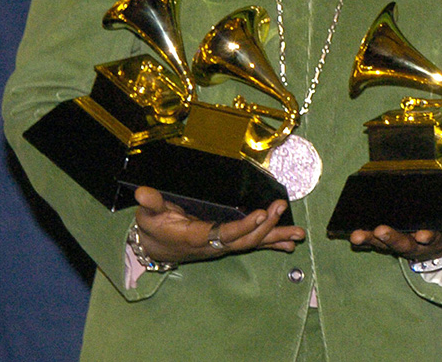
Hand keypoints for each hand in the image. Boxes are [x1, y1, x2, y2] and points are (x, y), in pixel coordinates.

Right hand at [132, 186, 306, 264]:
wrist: (155, 248)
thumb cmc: (154, 228)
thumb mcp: (148, 215)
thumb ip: (150, 203)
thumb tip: (143, 192)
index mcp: (197, 237)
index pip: (224, 233)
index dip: (244, 226)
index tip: (262, 214)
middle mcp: (214, 245)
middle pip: (244, 239)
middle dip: (266, 226)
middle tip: (281, 207)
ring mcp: (223, 246)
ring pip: (253, 244)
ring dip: (276, 236)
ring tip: (298, 234)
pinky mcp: (228, 244)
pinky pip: (253, 245)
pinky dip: (273, 242)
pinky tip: (289, 243)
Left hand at [347, 210, 441, 261]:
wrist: (434, 243)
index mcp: (436, 240)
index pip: (433, 239)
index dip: (428, 237)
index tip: (423, 234)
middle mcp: (414, 245)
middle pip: (403, 244)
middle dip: (393, 238)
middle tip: (383, 230)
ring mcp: (397, 243)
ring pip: (384, 244)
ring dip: (372, 239)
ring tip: (360, 234)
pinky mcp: (383, 240)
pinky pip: (371, 241)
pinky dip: (362, 239)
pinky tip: (352, 234)